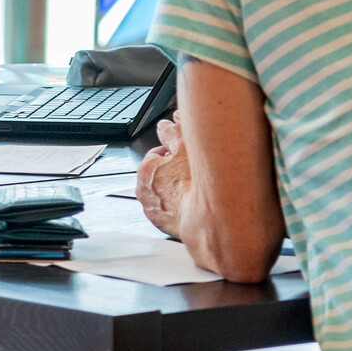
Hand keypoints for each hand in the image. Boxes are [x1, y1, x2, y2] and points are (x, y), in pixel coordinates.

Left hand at [137, 115, 191, 237]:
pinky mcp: (164, 226)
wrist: (207, 219)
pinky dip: (180, 207)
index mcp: (145, 169)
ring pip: (165, 194)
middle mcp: (144, 192)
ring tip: (195, 188)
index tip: (185, 155)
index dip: (173, 152)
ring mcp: (153, 211)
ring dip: (177, 190)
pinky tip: (194, 203)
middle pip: (160, 174)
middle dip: (174, 171)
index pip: (156, 153)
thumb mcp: (185, 146)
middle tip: (192, 171)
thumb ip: (174, 131)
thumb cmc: (195, 184)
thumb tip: (168, 124)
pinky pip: (171, 211)